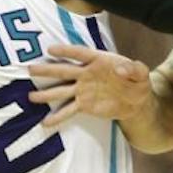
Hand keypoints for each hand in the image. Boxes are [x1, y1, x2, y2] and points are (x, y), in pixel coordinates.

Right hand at [27, 44, 150, 127]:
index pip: (80, 53)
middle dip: (48, 70)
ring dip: (46, 94)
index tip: (50, 49)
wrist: (136, 100)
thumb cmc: (138, 82)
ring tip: (30, 97)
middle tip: (30, 69)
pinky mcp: (84, 105)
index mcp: (99, 60)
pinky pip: (68, 110)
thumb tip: (120, 69)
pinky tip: (45, 122)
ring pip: (62, 90)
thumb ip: (135, 69)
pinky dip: (57, 117)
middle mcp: (86, 73)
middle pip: (64, 70)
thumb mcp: (142, 74)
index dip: (66, 51)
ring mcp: (83, 89)